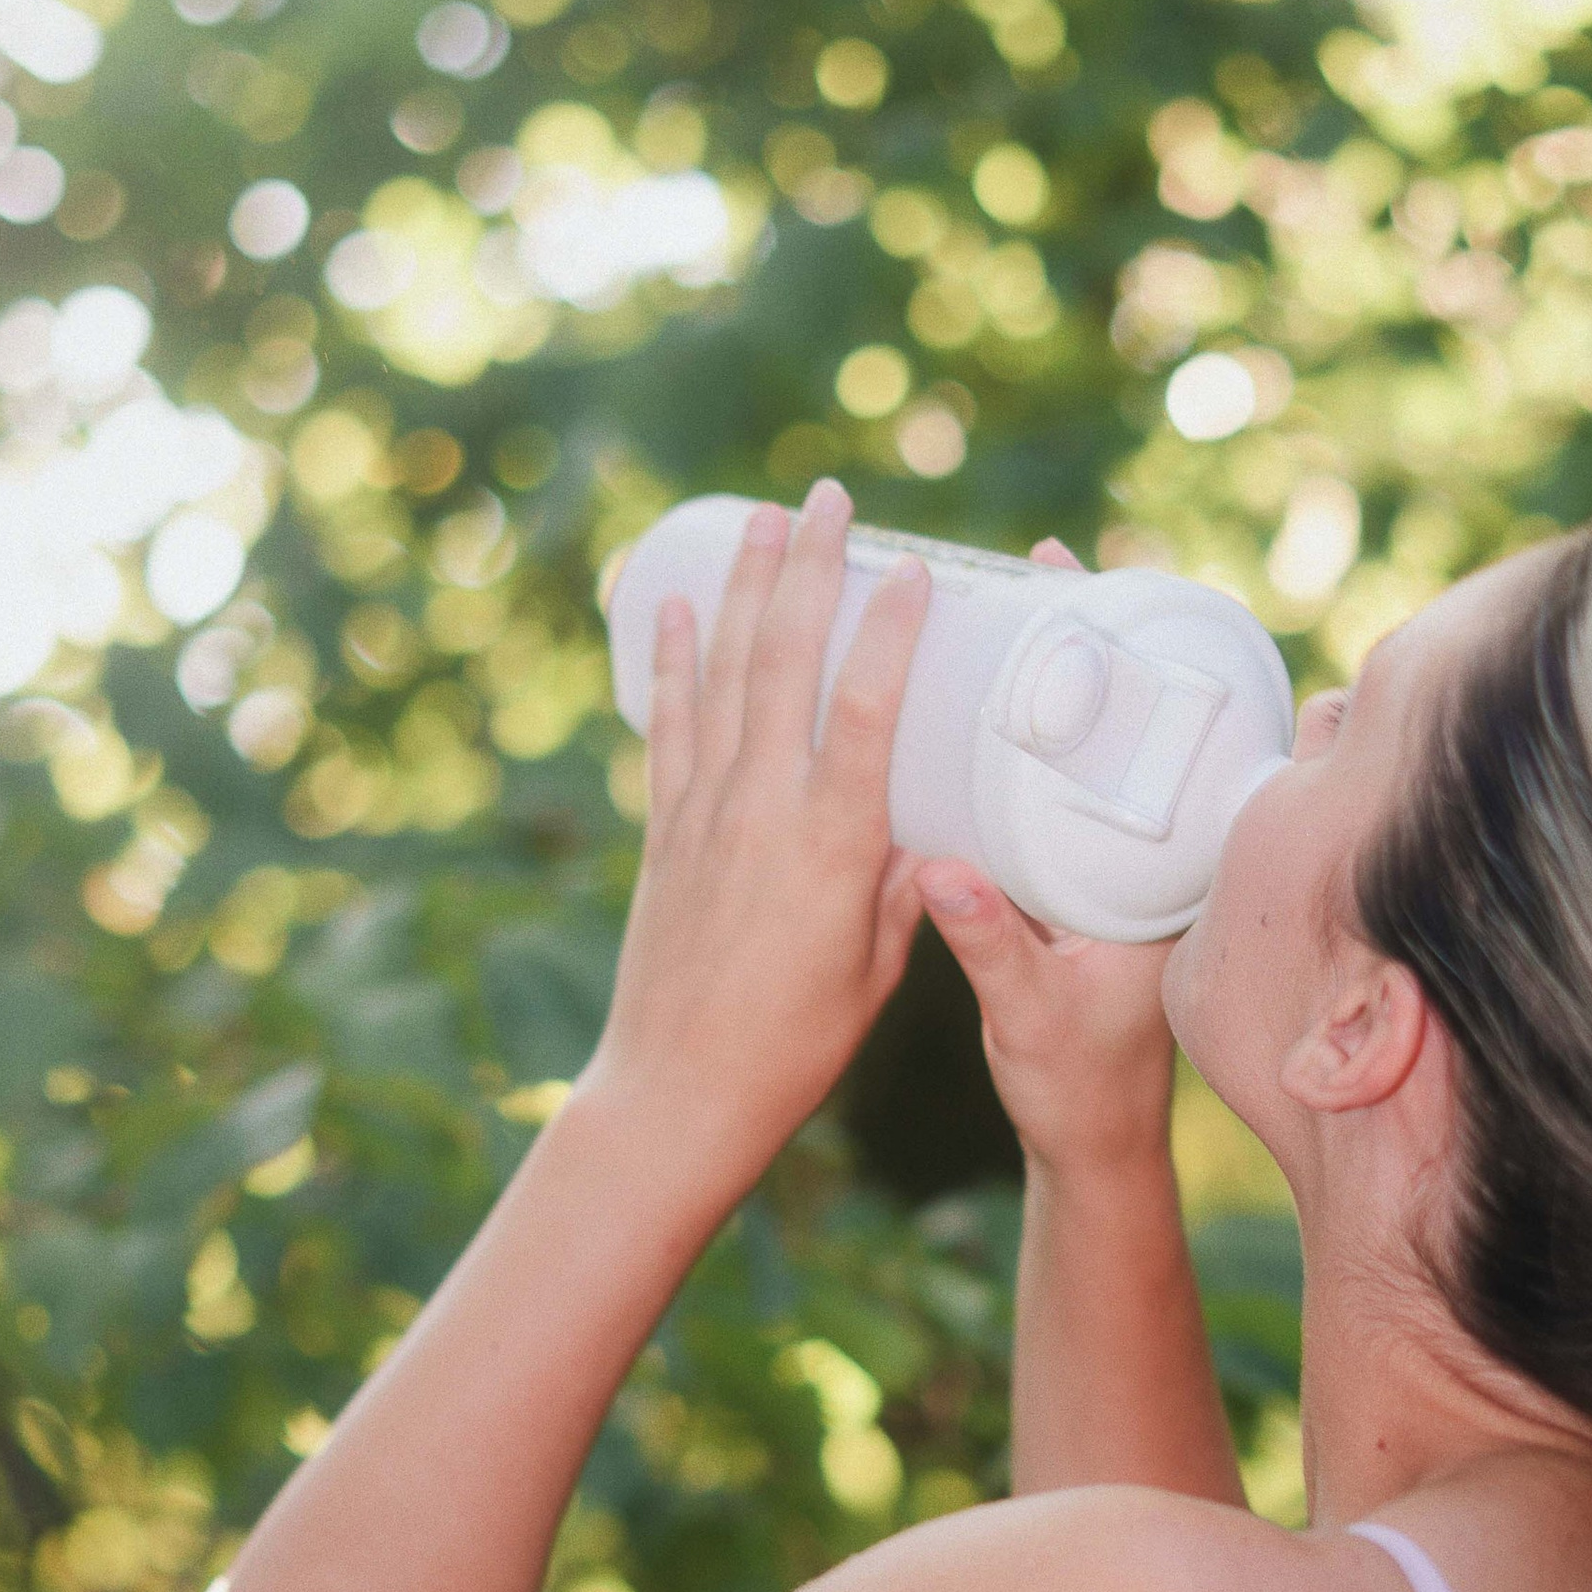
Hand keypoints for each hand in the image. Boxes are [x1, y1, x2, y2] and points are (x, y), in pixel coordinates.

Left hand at [588, 479, 928, 1205]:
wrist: (678, 1092)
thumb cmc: (796, 1046)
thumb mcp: (877, 968)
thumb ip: (902, 885)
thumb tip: (928, 824)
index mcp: (833, 843)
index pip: (869, 707)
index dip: (894, 629)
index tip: (917, 567)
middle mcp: (762, 808)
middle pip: (785, 658)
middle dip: (808, 567)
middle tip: (829, 498)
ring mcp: (703, 812)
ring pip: (722, 672)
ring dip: (739, 586)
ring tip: (759, 518)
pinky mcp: (662, 831)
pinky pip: (667, 724)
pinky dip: (670, 660)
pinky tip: (672, 607)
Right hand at [915, 540, 1178, 1179]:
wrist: (1090, 1144)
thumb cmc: (1076, 1087)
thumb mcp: (1030, 1013)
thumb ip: (990, 943)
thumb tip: (937, 870)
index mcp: (1167, 878)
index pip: (1174, 734)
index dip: (1142, 654)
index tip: (1097, 586)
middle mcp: (1153, 857)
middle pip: (1134, 719)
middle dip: (1090, 639)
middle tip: (1036, 563)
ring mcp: (1119, 866)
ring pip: (1094, 748)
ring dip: (1055, 679)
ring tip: (1001, 602)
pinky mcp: (1082, 882)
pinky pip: (1062, 786)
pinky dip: (1029, 736)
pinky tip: (975, 695)